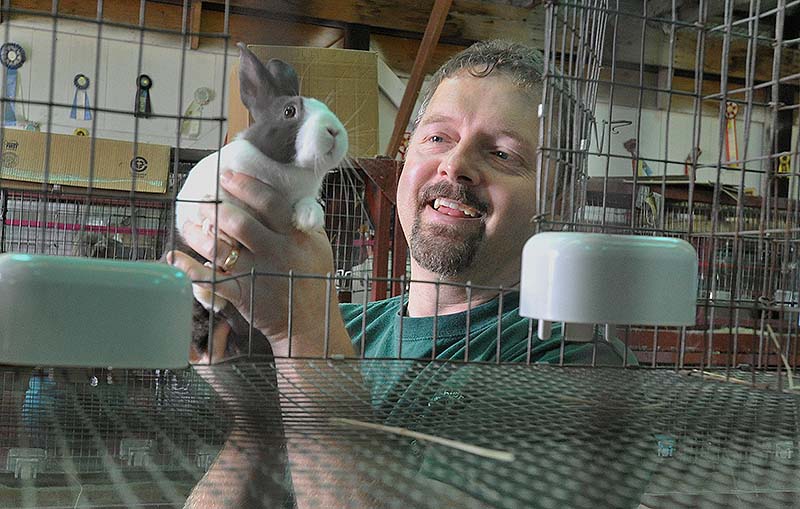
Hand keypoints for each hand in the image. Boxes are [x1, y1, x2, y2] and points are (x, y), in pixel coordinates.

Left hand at [169, 170, 351, 356]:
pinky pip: (211, 279)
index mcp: (296, 236)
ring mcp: (259, 273)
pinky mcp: (244, 294)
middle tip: (202, 202)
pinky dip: (189, 268)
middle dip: (214, 208)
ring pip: (221, 248)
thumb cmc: (313, 280)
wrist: (311, 323)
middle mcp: (277, 251)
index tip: (226, 176)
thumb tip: (285, 193)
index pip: (269, 202)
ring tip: (188, 225)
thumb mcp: (318, 246)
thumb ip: (303, 220)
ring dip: (198, 234)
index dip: (245, 186)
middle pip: (239, 222)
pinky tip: (174, 257)